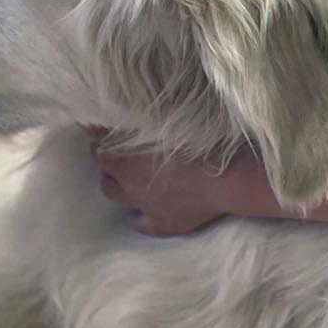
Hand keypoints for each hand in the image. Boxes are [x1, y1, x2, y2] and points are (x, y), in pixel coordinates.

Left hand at [89, 134, 271, 235]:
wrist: (229, 177)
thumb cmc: (200, 140)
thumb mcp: (168, 117)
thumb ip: (144, 116)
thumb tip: (131, 103)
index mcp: (124, 161)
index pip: (98, 149)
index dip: (100, 138)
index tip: (105, 128)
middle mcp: (129, 187)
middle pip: (105, 176)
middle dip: (108, 164)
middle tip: (118, 151)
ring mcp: (146, 208)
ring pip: (119, 199)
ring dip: (119, 186)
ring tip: (128, 177)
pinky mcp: (166, 224)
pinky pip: (143, 224)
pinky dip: (140, 216)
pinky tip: (142, 210)